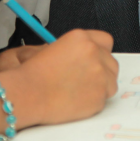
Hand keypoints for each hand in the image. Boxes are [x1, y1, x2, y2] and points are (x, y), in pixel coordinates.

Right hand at [0, 29, 117, 134]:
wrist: (28, 94)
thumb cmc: (34, 75)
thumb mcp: (53, 49)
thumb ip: (75, 49)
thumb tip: (86, 56)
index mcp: (81, 38)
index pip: (105, 41)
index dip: (100, 52)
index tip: (95, 60)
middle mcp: (94, 53)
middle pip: (111, 62)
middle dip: (102, 71)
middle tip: (85, 80)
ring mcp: (100, 75)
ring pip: (111, 82)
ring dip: (101, 87)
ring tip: (80, 92)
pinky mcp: (100, 96)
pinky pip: (104, 99)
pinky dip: (94, 102)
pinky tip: (77, 101)